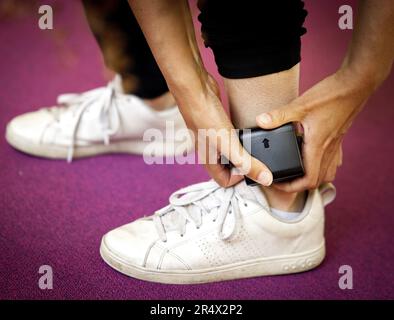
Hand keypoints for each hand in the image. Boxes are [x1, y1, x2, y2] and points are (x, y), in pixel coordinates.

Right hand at [179, 76, 273, 187]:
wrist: (195, 90)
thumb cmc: (205, 117)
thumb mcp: (229, 145)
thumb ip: (247, 163)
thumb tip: (266, 179)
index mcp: (209, 161)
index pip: (225, 182)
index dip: (240, 179)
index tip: (253, 169)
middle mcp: (211, 152)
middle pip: (229, 168)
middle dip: (244, 165)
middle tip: (259, 159)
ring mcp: (214, 138)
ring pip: (231, 152)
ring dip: (244, 151)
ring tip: (257, 145)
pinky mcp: (219, 125)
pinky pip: (232, 137)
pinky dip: (242, 137)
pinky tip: (249, 131)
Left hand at [256, 67, 373, 191]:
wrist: (356, 84)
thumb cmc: (331, 95)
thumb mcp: (300, 105)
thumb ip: (279, 115)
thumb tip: (261, 121)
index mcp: (318, 146)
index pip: (308, 180)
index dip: (292, 187)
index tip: (278, 182)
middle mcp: (328, 150)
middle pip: (318, 181)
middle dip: (300, 185)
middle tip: (284, 178)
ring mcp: (336, 145)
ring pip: (328, 173)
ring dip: (313, 178)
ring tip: (298, 172)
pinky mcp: (339, 138)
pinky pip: (333, 161)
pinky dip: (323, 166)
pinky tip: (313, 157)